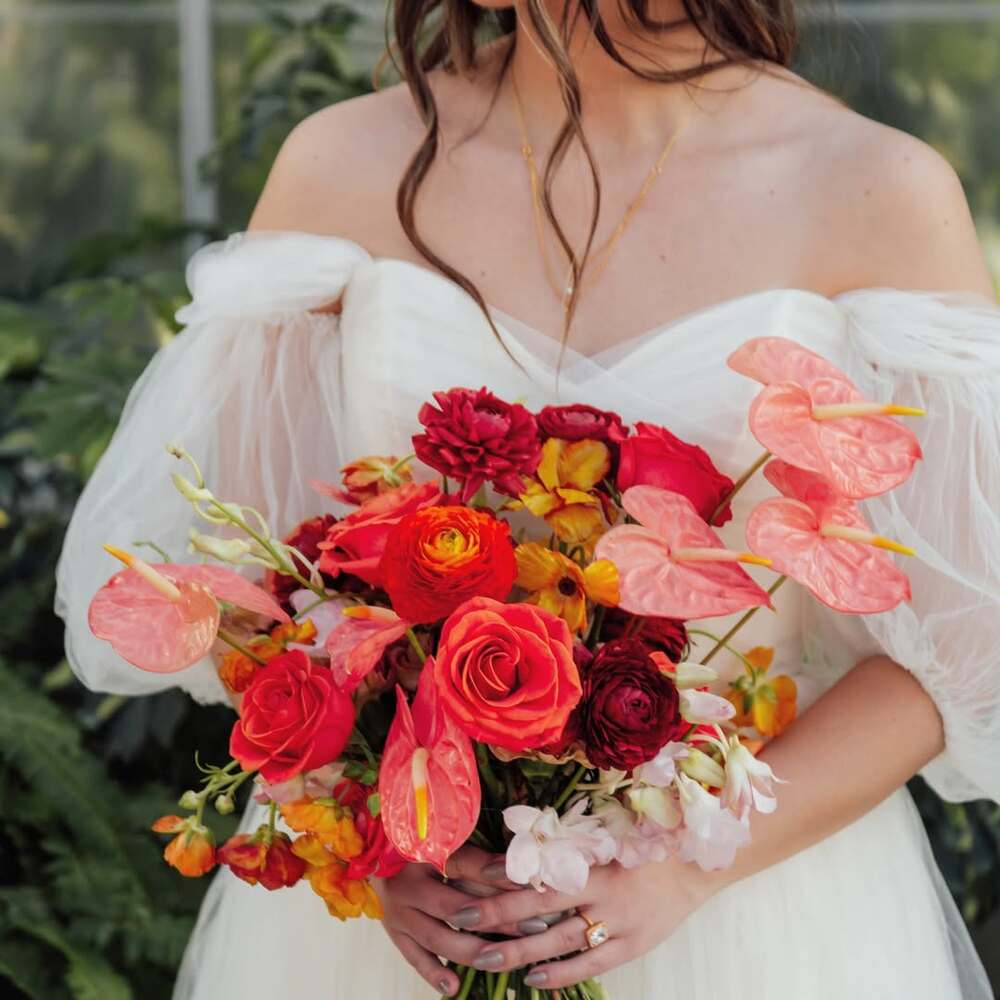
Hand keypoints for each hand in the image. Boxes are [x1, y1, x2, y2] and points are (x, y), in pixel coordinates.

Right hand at [375, 845, 523, 995]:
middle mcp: (408, 884)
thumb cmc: (420, 846)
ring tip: (502, 958)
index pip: (465, 865)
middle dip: (497, 919)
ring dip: (471, 950)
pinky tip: (454, 987)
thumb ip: (478, 857)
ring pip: (437, 937)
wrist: (376, 861)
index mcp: (422, 853)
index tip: (531, 884)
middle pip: (455, 907)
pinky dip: (434, 973)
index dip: (498, 874)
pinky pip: (414, 957)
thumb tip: (518, 865)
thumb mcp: (445, 843)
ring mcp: (399, 913)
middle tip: (532, 927)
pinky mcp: (395, 934)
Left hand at [444, 854, 714, 988]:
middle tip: (459, 916)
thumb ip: (568, 843)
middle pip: (540, 901)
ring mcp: (616, 920)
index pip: (537, 863)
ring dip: (519, 949)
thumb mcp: (607, 836)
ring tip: (482, 956)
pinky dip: (561, 973)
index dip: (502, 869)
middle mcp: (600, 888)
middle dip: (497, 910)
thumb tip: (521, 839)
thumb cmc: (643, 846)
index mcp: (592, 856)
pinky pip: (591, 964)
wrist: (693, 865)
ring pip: (559, 938)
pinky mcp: (631, 945)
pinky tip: (533, 979)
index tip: (466, 869)